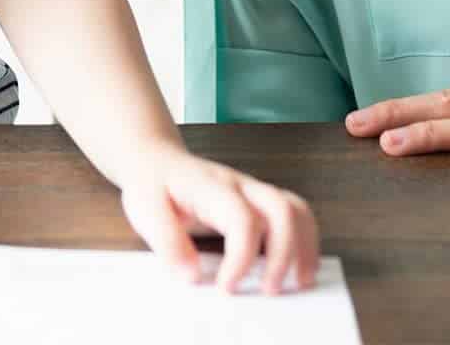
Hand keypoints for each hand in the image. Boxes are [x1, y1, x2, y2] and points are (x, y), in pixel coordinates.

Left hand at [119, 143, 318, 293]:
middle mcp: (238, 185)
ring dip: (304, 247)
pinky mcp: (258, 201)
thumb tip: (192, 276)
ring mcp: (252, 191)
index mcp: (209, 187)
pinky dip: (305, 241)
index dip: (241, 258)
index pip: (240, 218)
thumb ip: (167, 242)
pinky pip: (294, 214)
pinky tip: (297, 268)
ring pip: (295, 209)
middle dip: (283, 254)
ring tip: (298, 283)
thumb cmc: (152, 185)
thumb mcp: (144, 210)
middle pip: (280, 209)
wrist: (155, 159)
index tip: (227, 288)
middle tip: (269, 290)